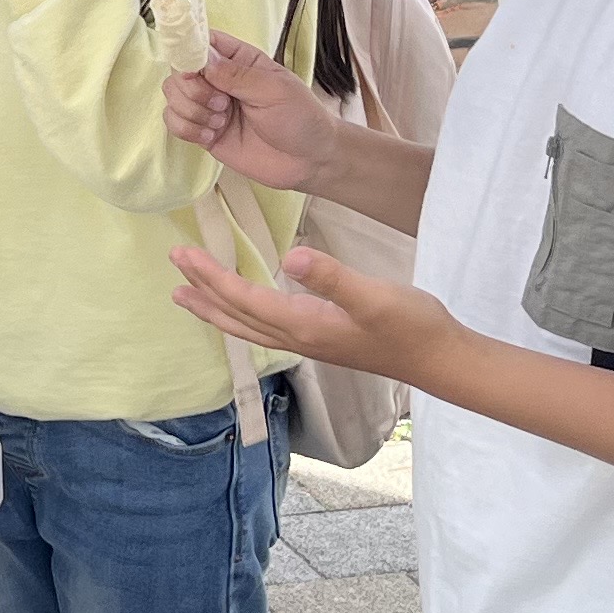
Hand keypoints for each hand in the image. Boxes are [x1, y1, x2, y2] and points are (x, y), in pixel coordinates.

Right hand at [164, 27, 344, 193]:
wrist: (309, 161)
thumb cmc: (299, 117)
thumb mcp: (274, 90)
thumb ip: (236, 75)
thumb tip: (201, 60)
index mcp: (239, 60)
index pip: (202, 42)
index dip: (189, 51)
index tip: (193, 69)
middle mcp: (219, 80)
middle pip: (180, 70)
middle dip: (192, 89)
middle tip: (221, 104)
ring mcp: (209, 107)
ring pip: (172, 96)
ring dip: (191, 111)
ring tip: (220, 123)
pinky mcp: (203, 132)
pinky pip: (175, 124)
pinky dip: (188, 130)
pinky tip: (212, 136)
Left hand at [169, 236, 452, 383]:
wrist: (440, 358)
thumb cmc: (411, 325)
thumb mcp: (374, 295)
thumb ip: (332, 277)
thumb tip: (290, 255)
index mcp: (304, 326)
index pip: (244, 299)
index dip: (211, 277)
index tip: (183, 254)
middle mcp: (298, 339)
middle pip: (236, 316)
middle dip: (202, 291)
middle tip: (173, 266)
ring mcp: (309, 343)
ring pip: (248, 327)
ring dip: (215, 309)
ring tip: (186, 295)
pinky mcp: (322, 341)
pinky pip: (265, 329)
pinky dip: (242, 316)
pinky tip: (243, 309)